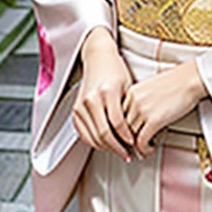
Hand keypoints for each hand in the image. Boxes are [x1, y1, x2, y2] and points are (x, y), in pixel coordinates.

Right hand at [73, 26, 135, 159]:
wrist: (99, 58)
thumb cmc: (116, 71)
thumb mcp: (128, 87)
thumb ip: (128, 110)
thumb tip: (136, 134)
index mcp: (107, 91)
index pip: (117, 123)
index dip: (127, 137)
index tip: (135, 144)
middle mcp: (91, 99)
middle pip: (103, 133)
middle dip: (117, 147)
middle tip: (128, 154)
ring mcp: (81, 105)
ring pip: (93, 137)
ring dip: (107, 148)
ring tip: (119, 151)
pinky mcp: (75, 110)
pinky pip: (83, 134)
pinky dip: (94, 143)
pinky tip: (105, 145)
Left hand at [121, 60, 207, 156]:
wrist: (191, 79)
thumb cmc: (178, 82)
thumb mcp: (152, 87)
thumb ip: (142, 100)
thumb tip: (140, 117)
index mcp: (132, 91)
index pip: (120, 114)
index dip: (123, 127)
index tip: (127, 134)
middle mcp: (134, 100)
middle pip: (123, 126)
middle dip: (128, 138)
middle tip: (134, 145)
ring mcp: (143, 110)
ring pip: (131, 135)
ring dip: (137, 145)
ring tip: (144, 148)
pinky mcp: (154, 120)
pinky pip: (142, 141)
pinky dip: (144, 149)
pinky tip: (150, 149)